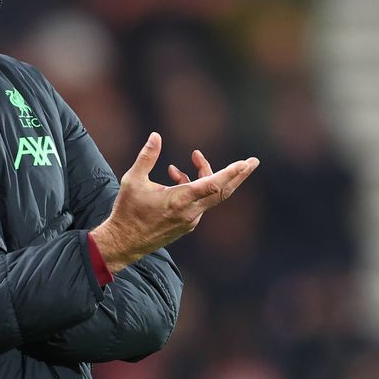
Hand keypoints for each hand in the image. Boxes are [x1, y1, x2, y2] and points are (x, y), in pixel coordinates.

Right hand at [91, 132, 258, 273]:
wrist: (124, 242)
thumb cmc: (127, 210)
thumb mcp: (132, 180)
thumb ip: (147, 157)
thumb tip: (156, 136)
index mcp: (180, 200)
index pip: (212, 185)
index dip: (230, 173)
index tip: (245, 163)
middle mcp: (190, 212)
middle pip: (222, 192)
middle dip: (239, 175)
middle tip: (253, 162)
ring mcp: (191, 221)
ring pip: (209, 195)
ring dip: (206, 175)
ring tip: (194, 158)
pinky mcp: (187, 225)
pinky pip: (200, 203)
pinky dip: (196, 187)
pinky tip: (176, 178)